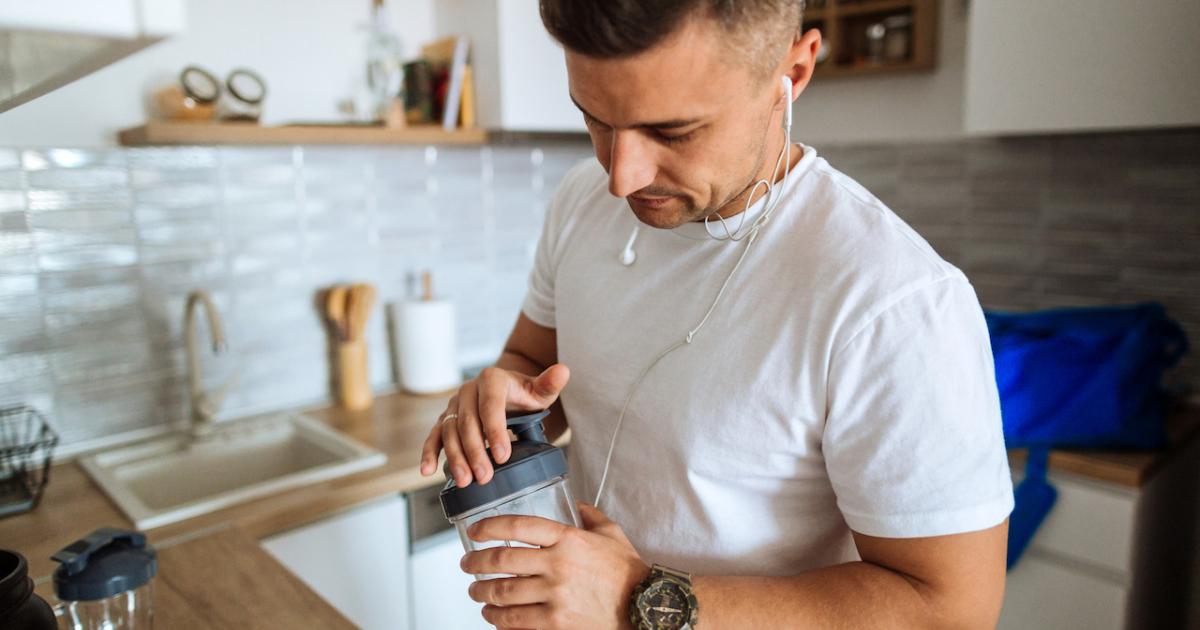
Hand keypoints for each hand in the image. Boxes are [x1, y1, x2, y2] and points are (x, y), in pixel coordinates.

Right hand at [420, 364, 569, 486]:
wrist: (507, 393)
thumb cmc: (525, 395)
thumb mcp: (540, 390)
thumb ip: (550, 383)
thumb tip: (563, 371)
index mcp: (491, 379)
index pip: (490, 404)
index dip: (495, 430)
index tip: (503, 455)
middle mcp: (468, 390)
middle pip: (468, 422)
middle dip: (475, 451)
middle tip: (484, 476)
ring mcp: (455, 405)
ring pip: (450, 431)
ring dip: (455, 457)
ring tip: (465, 481)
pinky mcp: (446, 419)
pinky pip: (435, 435)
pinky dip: (429, 453)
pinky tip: (427, 471)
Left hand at [462, 503, 649, 629]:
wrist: (645, 608)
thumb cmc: (628, 572)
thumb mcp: (612, 534)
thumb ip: (590, 515)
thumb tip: (575, 503)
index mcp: (569, 539)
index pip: (518, 525)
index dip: (490, 526)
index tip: (475, 531)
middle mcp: (558, 565)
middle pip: (502, 560)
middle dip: (476, 563)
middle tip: (468, 565)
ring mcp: (555, 596)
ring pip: (502, 592)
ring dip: (482, 592)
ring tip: (476, 592)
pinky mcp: (555, 623)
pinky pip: (514, 621)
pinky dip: (498, 618)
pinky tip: (493, 615)